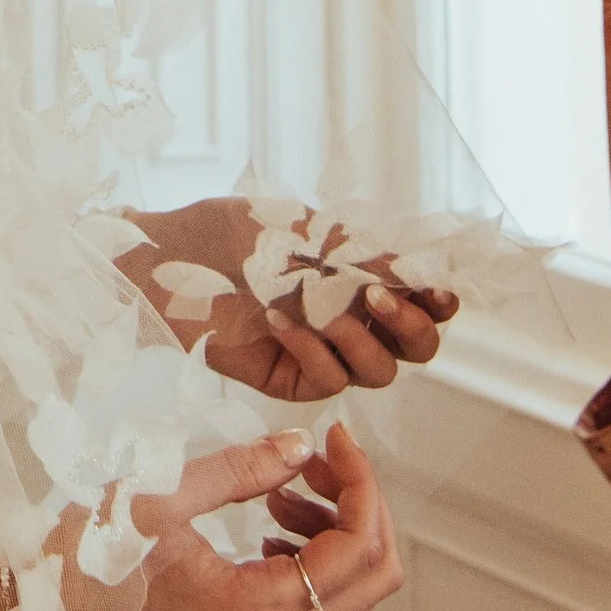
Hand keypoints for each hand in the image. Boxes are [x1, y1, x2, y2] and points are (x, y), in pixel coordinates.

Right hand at [58, 420, 399, 610]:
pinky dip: (310, 558)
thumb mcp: (164, 495)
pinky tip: (268, 523)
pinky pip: (312, 606)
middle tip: (320, 458)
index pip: (357, 549)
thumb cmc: (93, 558)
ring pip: (346, 594)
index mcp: (260, 610)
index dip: (361, 482)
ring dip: (334, 532)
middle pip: (372, 580)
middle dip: (359, 507)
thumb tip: (302, 446)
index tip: (336, 434)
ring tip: (283, 488)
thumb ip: (243, 469)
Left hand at [117, 199, 457, 400]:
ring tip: (328, 308)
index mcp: (359, 279)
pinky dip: (312, 350)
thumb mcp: (306, 231)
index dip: (438, 302)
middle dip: (411, 326)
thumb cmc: (231, 232)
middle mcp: (349, 320)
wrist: (169, 256)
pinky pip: (325, 379)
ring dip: (362, 341)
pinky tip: (281, 321)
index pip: (420, 301)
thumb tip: (424, 272)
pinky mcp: (288, 378)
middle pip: (415, 349)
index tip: (441, 293)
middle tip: (377, 297)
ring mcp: (321, 352)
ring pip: (378, 372)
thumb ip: (364, 255)